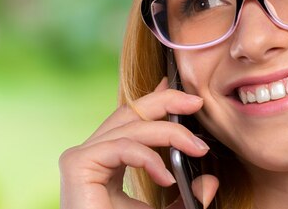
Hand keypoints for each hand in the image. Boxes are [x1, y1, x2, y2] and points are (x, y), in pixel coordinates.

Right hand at [59, 77, 218, 208]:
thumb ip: (184, 198)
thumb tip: (210, 180)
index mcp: (108, 159)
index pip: (133, 118)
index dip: (157, 98)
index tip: (182, 90)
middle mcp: (92, 153)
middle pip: (131, 112)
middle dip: (167, 102)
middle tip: (197, 102)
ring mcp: (82, 156)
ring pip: (131, 126)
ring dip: (170, 132)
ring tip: (198, 148)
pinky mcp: (77, 164)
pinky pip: (121, 146)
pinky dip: (148, 158)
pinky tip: (167, 177)